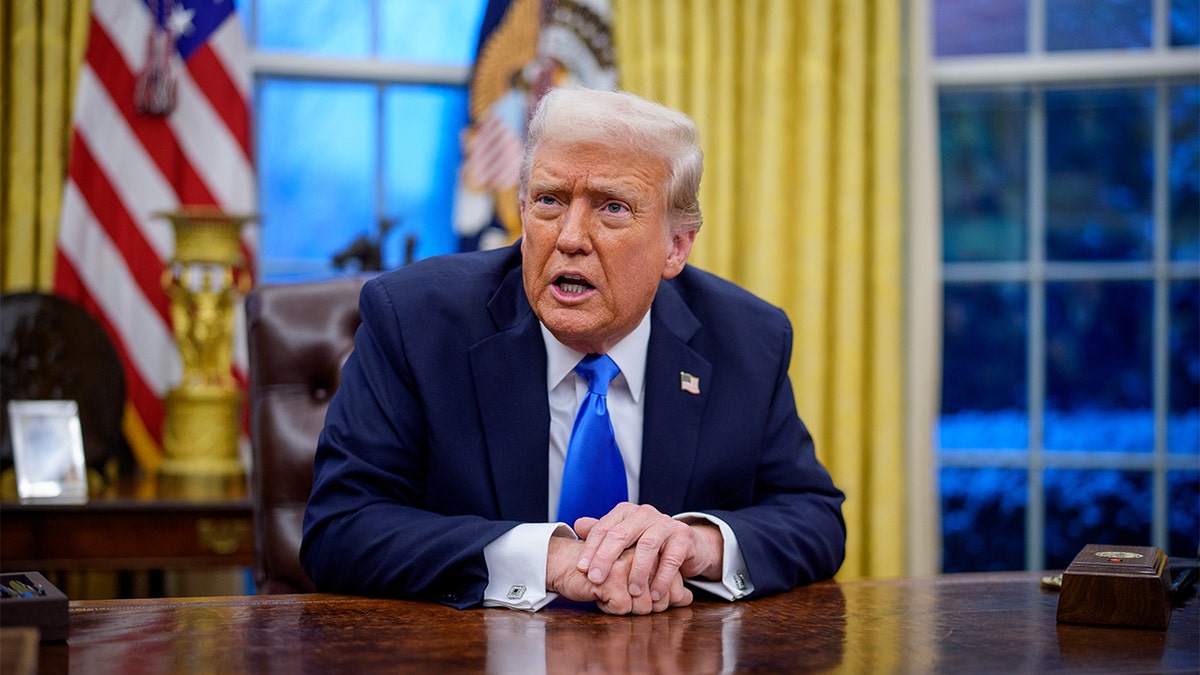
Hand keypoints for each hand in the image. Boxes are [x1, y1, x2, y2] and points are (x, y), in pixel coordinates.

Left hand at [571, 503, 723, 604]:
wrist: (685, 543)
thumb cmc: (647, 543)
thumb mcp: (624, 539)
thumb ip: (601, 533)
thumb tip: (577, 525)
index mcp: (626, 512)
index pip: (604, 528)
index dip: (591, 548)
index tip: (581, 569)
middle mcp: (645, 513)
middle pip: (621, 533)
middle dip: (606, 558)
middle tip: (596, 579)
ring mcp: (666, 523)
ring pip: (648, 545)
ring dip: (638, 571)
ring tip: (631, 592)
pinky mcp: (683, 537)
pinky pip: (671, 558)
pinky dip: (662, 578)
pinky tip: (655, 594)